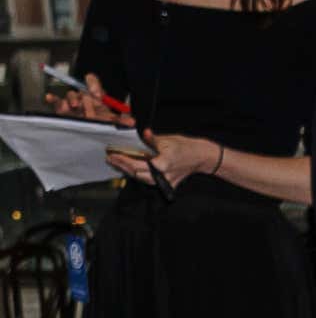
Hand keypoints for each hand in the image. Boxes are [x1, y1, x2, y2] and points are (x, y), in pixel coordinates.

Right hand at [44, 73, 135, 126]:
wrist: (91, 136)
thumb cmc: (102, 126)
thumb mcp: (113, 124)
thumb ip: (121, 122)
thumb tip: (132, 123)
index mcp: (97, 97)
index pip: (93, 83)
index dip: (93, 84)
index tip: (96, 93)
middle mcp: (84, 98)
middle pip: (81, 91)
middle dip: (83, 96)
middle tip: (85, 102)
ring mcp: (73, 103)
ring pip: (70, 96)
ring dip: (72, 99)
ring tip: (74, 106)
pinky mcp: (62, 110)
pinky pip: (56, 102)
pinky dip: (53, 99)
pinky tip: (49, 97)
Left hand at [107, 130, 221, 188]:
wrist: (202, 156)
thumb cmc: (187, 147)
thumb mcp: (167, 140)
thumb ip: (150, 139)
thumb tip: (141, 134)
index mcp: (161, 164)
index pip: (136, 164)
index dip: (122, 160)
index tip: (112, 155)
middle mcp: (163, 175)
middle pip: (137, 174)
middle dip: (123, 167)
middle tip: (112, 160)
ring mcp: (166, 181)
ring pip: (142, 180)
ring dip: (131, 172)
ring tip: (120, 164)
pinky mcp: (169, 184)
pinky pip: (151, 181)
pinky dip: (141, 175)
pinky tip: (134, 169)